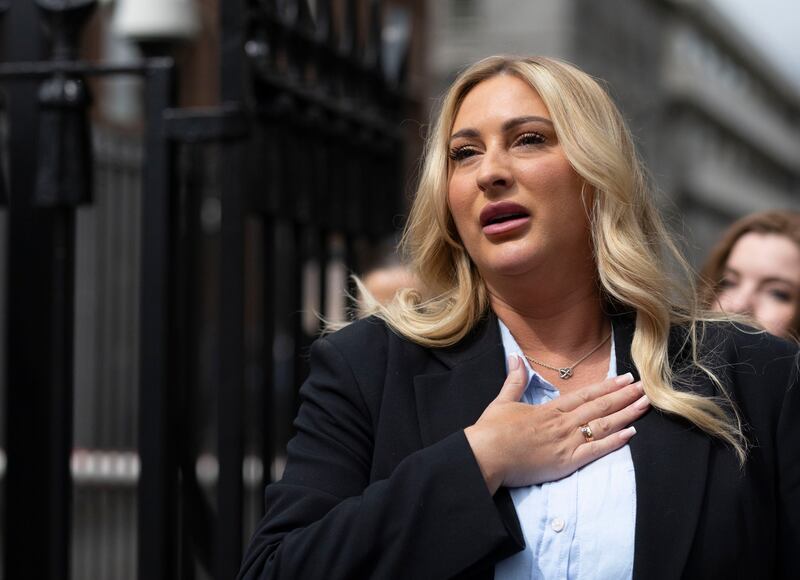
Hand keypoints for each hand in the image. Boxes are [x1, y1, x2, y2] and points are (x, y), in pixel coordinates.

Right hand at [464, 354, 648, 493]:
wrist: (486, 454)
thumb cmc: (491, 430)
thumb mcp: (503, 401)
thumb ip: (514, 380)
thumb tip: (515, 357)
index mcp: (549, 409)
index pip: (584, 395)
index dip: (607, 386)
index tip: (624, 378)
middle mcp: (562, 423)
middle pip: (599, 406)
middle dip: (623, 396)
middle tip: (644, 386)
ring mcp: (566, 442)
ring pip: (602, 425)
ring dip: (626, 414)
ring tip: (644, 404)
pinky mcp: (566, 461)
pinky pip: (595, 450)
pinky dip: (614, 441)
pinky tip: (630, 433)